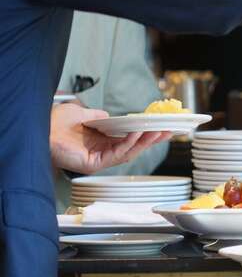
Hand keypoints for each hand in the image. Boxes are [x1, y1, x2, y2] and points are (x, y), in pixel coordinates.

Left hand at [50, 103, 171, 173]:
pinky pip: (117, 153)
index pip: (128, 139)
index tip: (159, 126)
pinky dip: (129, 142)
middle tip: (168, 131)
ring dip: (145, 142)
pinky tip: (138, 132)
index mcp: (101, 142)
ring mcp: (99, 159)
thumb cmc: (53, 123)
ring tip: (158, 131)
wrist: (38, 129)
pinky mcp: (94, 164)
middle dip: (152, 139)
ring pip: (129, 152)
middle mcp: (102, 152)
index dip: (145, 134)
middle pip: (133, 147)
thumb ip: (97, 115)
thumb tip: (110, 115)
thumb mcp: (81, 113)